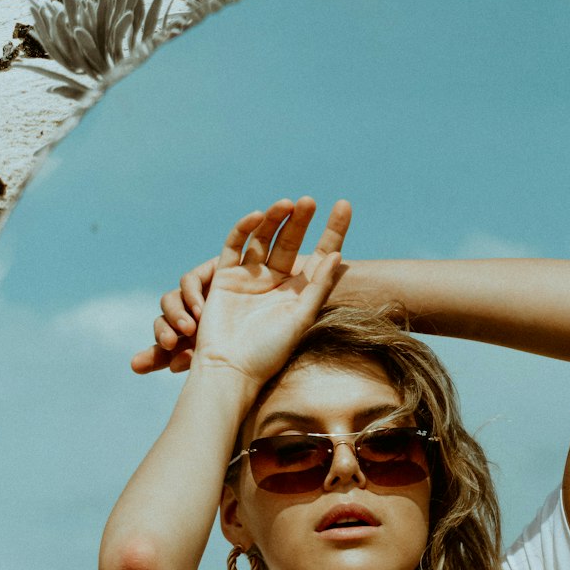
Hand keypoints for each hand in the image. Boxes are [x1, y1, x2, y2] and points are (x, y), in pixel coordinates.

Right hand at [131, 196, 350, 374]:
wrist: (229, 369)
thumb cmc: (268, 352)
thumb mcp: (300, 319)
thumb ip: (318, 287)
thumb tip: (337, 255)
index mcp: (299, 292)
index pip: (320, 254)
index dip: (333, 230)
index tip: (344, 205)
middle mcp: (276, 282)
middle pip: (291, 241)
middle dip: (301, 220)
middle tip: (310, 200)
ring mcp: (250, 277)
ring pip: (264, 238)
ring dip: (274, 219)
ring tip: (286, 204)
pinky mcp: (225, 277)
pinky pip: (234, 246)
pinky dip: (243, 229)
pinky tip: (257, 216)